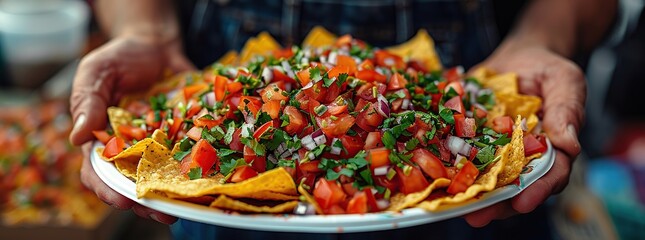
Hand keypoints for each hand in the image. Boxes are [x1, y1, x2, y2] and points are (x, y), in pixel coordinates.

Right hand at [69, 34, 193, 223]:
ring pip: (166, 177)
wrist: (155, 44)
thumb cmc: (120, 58)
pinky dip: (202, 167)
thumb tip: (77, 137)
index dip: (108, 189)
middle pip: (135, 183)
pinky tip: (212, 177)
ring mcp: (161, 145)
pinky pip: (193, 155)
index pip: (99, 172)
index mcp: (103, 139)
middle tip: (162, 212)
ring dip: (175, 193)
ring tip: (188, 205)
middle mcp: (132, 149)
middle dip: (146, 202)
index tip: (122, 198)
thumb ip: (88, 100)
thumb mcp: (97, 72)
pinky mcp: (186, 136)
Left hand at [463, 41, 585, 226]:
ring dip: (469, 193)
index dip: (537, 190)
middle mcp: (522, 156)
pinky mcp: (471, 140)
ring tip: (453, 204)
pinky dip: (447, 165)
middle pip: (513, 186)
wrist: (520, 57)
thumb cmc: (547, 70)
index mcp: (552, 148)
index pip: (550, 174)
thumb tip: (569, 143)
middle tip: (479, 215)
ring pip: (484, 178)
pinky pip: (460, 155)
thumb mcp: (564, 81)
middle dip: (496, 203)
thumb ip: (567, 110)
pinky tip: (433, 173)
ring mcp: (495, 150)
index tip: (523, 202)